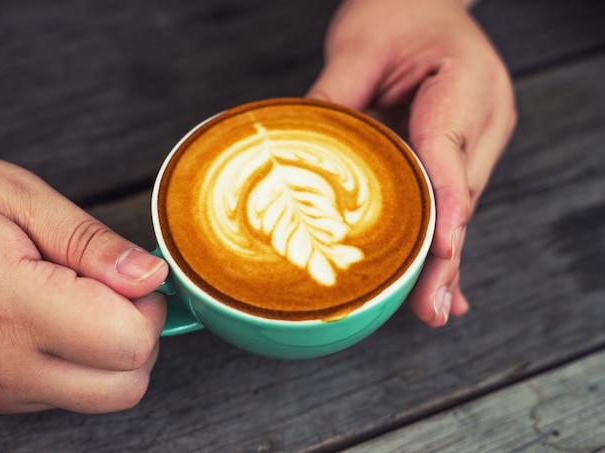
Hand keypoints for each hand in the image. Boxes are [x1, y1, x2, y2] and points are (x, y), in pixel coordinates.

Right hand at [0, 158, 167, 412]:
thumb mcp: (17, 199)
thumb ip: (90, 243)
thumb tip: (151, 277)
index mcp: (14, 305)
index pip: (128, 342)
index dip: (149, 308)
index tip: (132, 278)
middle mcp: (2, 362)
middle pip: (124, 386)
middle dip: (140, 338)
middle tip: (116, 292)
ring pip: (96, 397)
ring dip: (109, 355)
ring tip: (76, 302)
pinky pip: (58, 397)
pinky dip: (75, 365)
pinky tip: (49, 322)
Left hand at [308, 0, 515, 325]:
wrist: (424, 3)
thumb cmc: (400, 13)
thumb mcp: (361, 44)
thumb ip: (335, 97)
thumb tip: (295, 155)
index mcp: (466, 88)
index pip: (451, 155)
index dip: (445, 208)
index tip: (442, 251)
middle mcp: (481, 121)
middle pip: (460, 197)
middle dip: (444, 255)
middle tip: (430, 307)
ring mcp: (475, 139)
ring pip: (457, 207)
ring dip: (444, 260)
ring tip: (434, 308)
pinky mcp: (458, 151)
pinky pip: (448, 200)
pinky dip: (440, 239)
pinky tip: (442, 280)